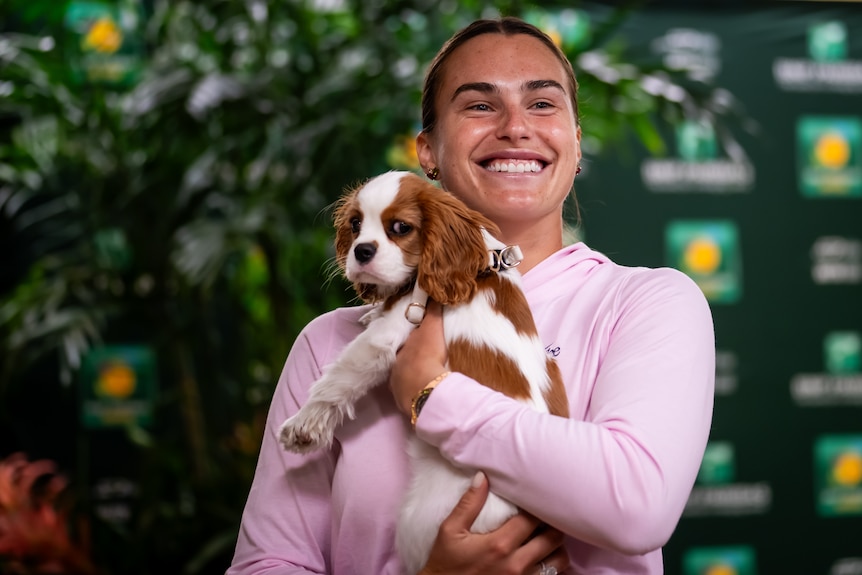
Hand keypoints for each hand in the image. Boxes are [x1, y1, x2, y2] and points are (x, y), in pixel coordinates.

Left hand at [390, 300, 447, 414]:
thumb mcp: (433, 328)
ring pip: (404, 376)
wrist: (425, 386)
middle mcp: (396, 364)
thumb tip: (432, 295)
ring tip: (424, 378)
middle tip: (424, 360)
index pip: (409, 341)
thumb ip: (432, 312)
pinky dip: (413, 392)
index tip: (423, 341)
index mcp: (404, 347)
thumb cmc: (429, 355)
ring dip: (412, 376)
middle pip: (404, 358)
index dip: (416, 340)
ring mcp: (397, 383)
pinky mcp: (402, 399)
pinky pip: (407, 394)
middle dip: (411, 358)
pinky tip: (422, 393)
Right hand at [418, 472, 568, 574]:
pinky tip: (544, 557)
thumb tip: (483, 476)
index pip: (532, 519)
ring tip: (546, 537)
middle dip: (551, 524)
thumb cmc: (445, 564)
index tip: (535, 499)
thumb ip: (468, 503)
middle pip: (552, 538)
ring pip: (559, 560)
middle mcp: (516, 565)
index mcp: (499, 545)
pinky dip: (553, 565)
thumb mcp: (450, 531)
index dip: (537, 506)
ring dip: (556, 546)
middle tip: (546, 515)